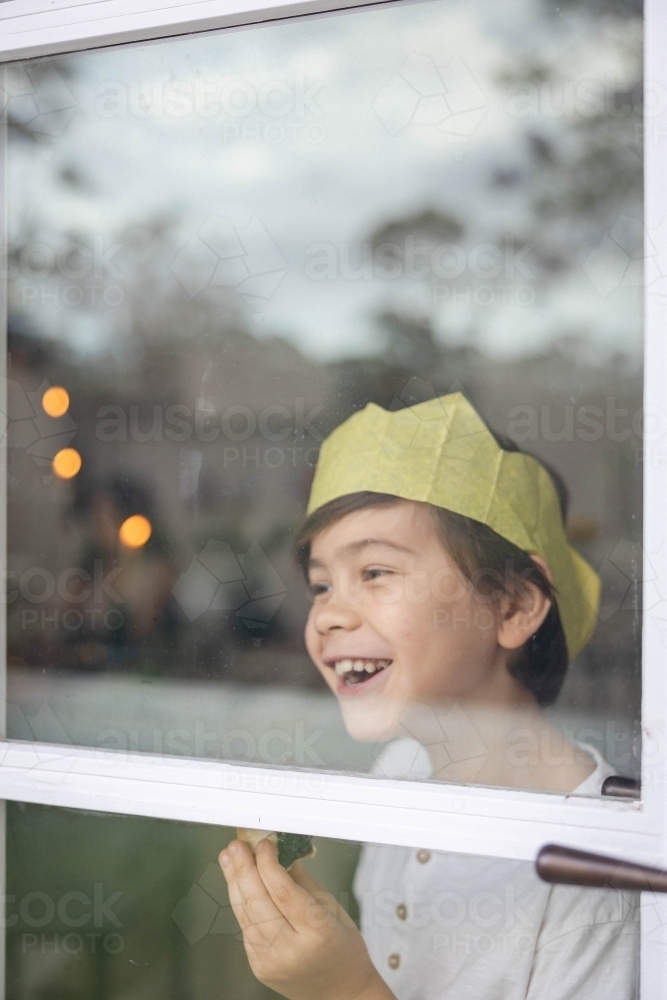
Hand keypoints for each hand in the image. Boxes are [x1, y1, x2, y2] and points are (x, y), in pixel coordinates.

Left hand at [219, 838, 394, 999]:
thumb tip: (282, 854)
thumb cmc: (344, 951)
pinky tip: (237, 885)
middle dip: (243, 869)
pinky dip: (240, 904)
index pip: (283, 892)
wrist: (341, 995)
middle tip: (237, 845)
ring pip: (246, 915)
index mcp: (317, 932)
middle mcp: (291, 950)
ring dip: (234, 883)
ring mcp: (272, 962)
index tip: (263, 844)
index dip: (268, 864)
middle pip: (258, 902)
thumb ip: (304, 882)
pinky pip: (246, 929)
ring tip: (229, 859)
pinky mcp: (259, 968)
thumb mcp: (334, 910)